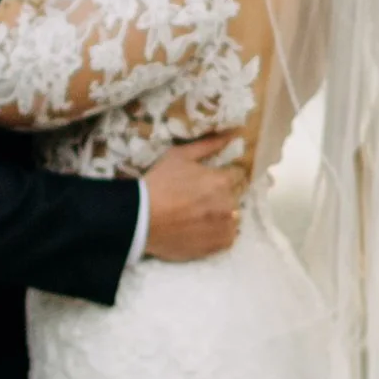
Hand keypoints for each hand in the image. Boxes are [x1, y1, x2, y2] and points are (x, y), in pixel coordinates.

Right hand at [143, 133, 243, 263]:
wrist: (141, 219)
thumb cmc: (159, 183)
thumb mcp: (180, 156)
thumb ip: (209, 144)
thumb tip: (233, 133)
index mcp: (222, 181)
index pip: (237, 175)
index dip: (223, 176)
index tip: (209, 182)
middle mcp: (229, 204)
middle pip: (234, 197)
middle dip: (222, 196)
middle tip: (200, 199)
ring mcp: (225, 227)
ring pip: (232, 217)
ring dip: (222, 215)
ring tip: (199, 216)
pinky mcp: (218, 246)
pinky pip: (228, 237)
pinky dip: (218, 233)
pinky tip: (201, 229)